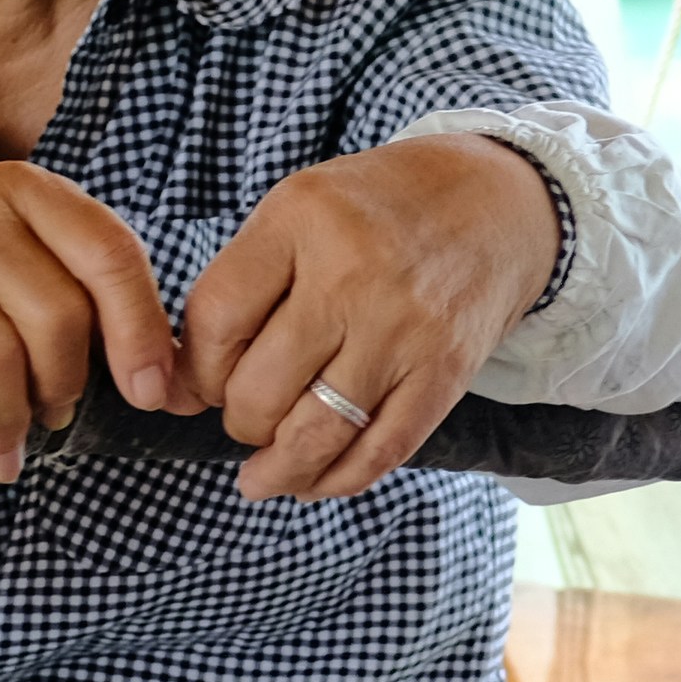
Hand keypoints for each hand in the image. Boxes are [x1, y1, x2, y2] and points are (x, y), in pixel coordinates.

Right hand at [0, 164, 182, 488]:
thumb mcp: (24, 267)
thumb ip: (91, 310)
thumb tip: (173, 391)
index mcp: (32, 194)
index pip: (110, 255)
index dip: (140, 331)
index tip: (152, 394)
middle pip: (55, 313)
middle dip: (63, 384)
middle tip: (52, 419)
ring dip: (9, 414)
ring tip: (6, 447)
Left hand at [177, 131, 562, 503]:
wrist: (499, 201)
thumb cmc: (382, 208)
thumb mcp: (302, 207)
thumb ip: (243, 283)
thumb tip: (182, 388)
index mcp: (302, 218)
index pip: (216, 320)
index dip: (195, 371)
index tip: (198, 386)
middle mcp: (353, 273)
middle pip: (260, 389)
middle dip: (238, 421)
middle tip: (244, 417)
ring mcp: (404, 327)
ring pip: (315, 434)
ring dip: (278, 470)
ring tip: (261, 477)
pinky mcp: (445, 371)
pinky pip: (381, 450)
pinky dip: (339, 479)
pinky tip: (315, 481)